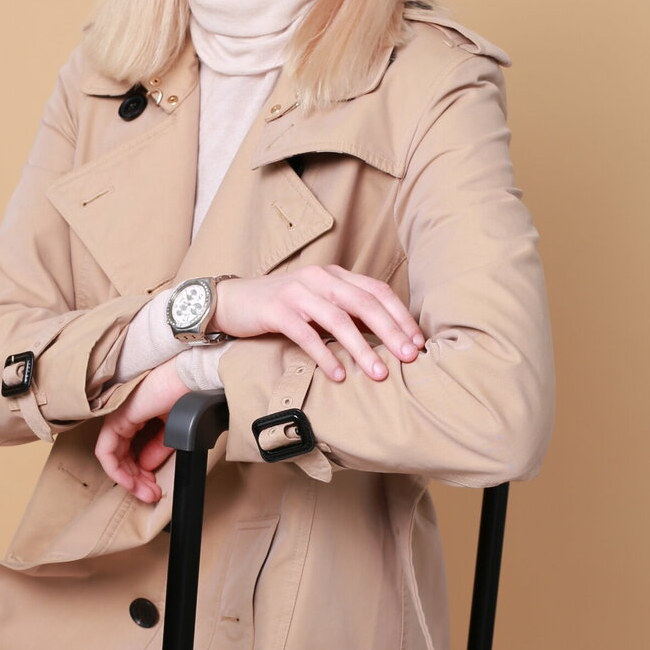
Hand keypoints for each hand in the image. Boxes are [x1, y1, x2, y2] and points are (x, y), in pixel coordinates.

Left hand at [93, 357, 192, 502]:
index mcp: (137, 415)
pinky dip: (115, 470)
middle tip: (150, 495)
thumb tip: (146, 466)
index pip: (130, 450)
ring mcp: (118, 416)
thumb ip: (158, 447)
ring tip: (145, 493)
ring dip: (128, 479)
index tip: (154, 487)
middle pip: (121, 456)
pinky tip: (130, 482)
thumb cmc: (187, 394)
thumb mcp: (173, 430)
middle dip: (136, 481)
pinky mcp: (117, 419)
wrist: (193, 379)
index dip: (141, 473)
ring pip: (112, 456)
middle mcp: (124, 416)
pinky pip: (105, 451)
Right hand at [215, 267, 424, 382]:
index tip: (417, 341)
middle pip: (364, 303)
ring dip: (362, 348)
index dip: (400, 315)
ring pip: (338, 319)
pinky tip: (337, 375)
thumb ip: (345, 311)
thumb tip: (384, 336)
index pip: (377, 290)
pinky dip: (324, 355)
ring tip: (379, 373)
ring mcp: (297, 293)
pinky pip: (306, 334)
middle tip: (409, 357)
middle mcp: (319, 278)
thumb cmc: (280, 306)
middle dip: (391, 331)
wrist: (231, 300)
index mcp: (334, 275)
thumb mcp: (317, 301)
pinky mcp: (276, 310)